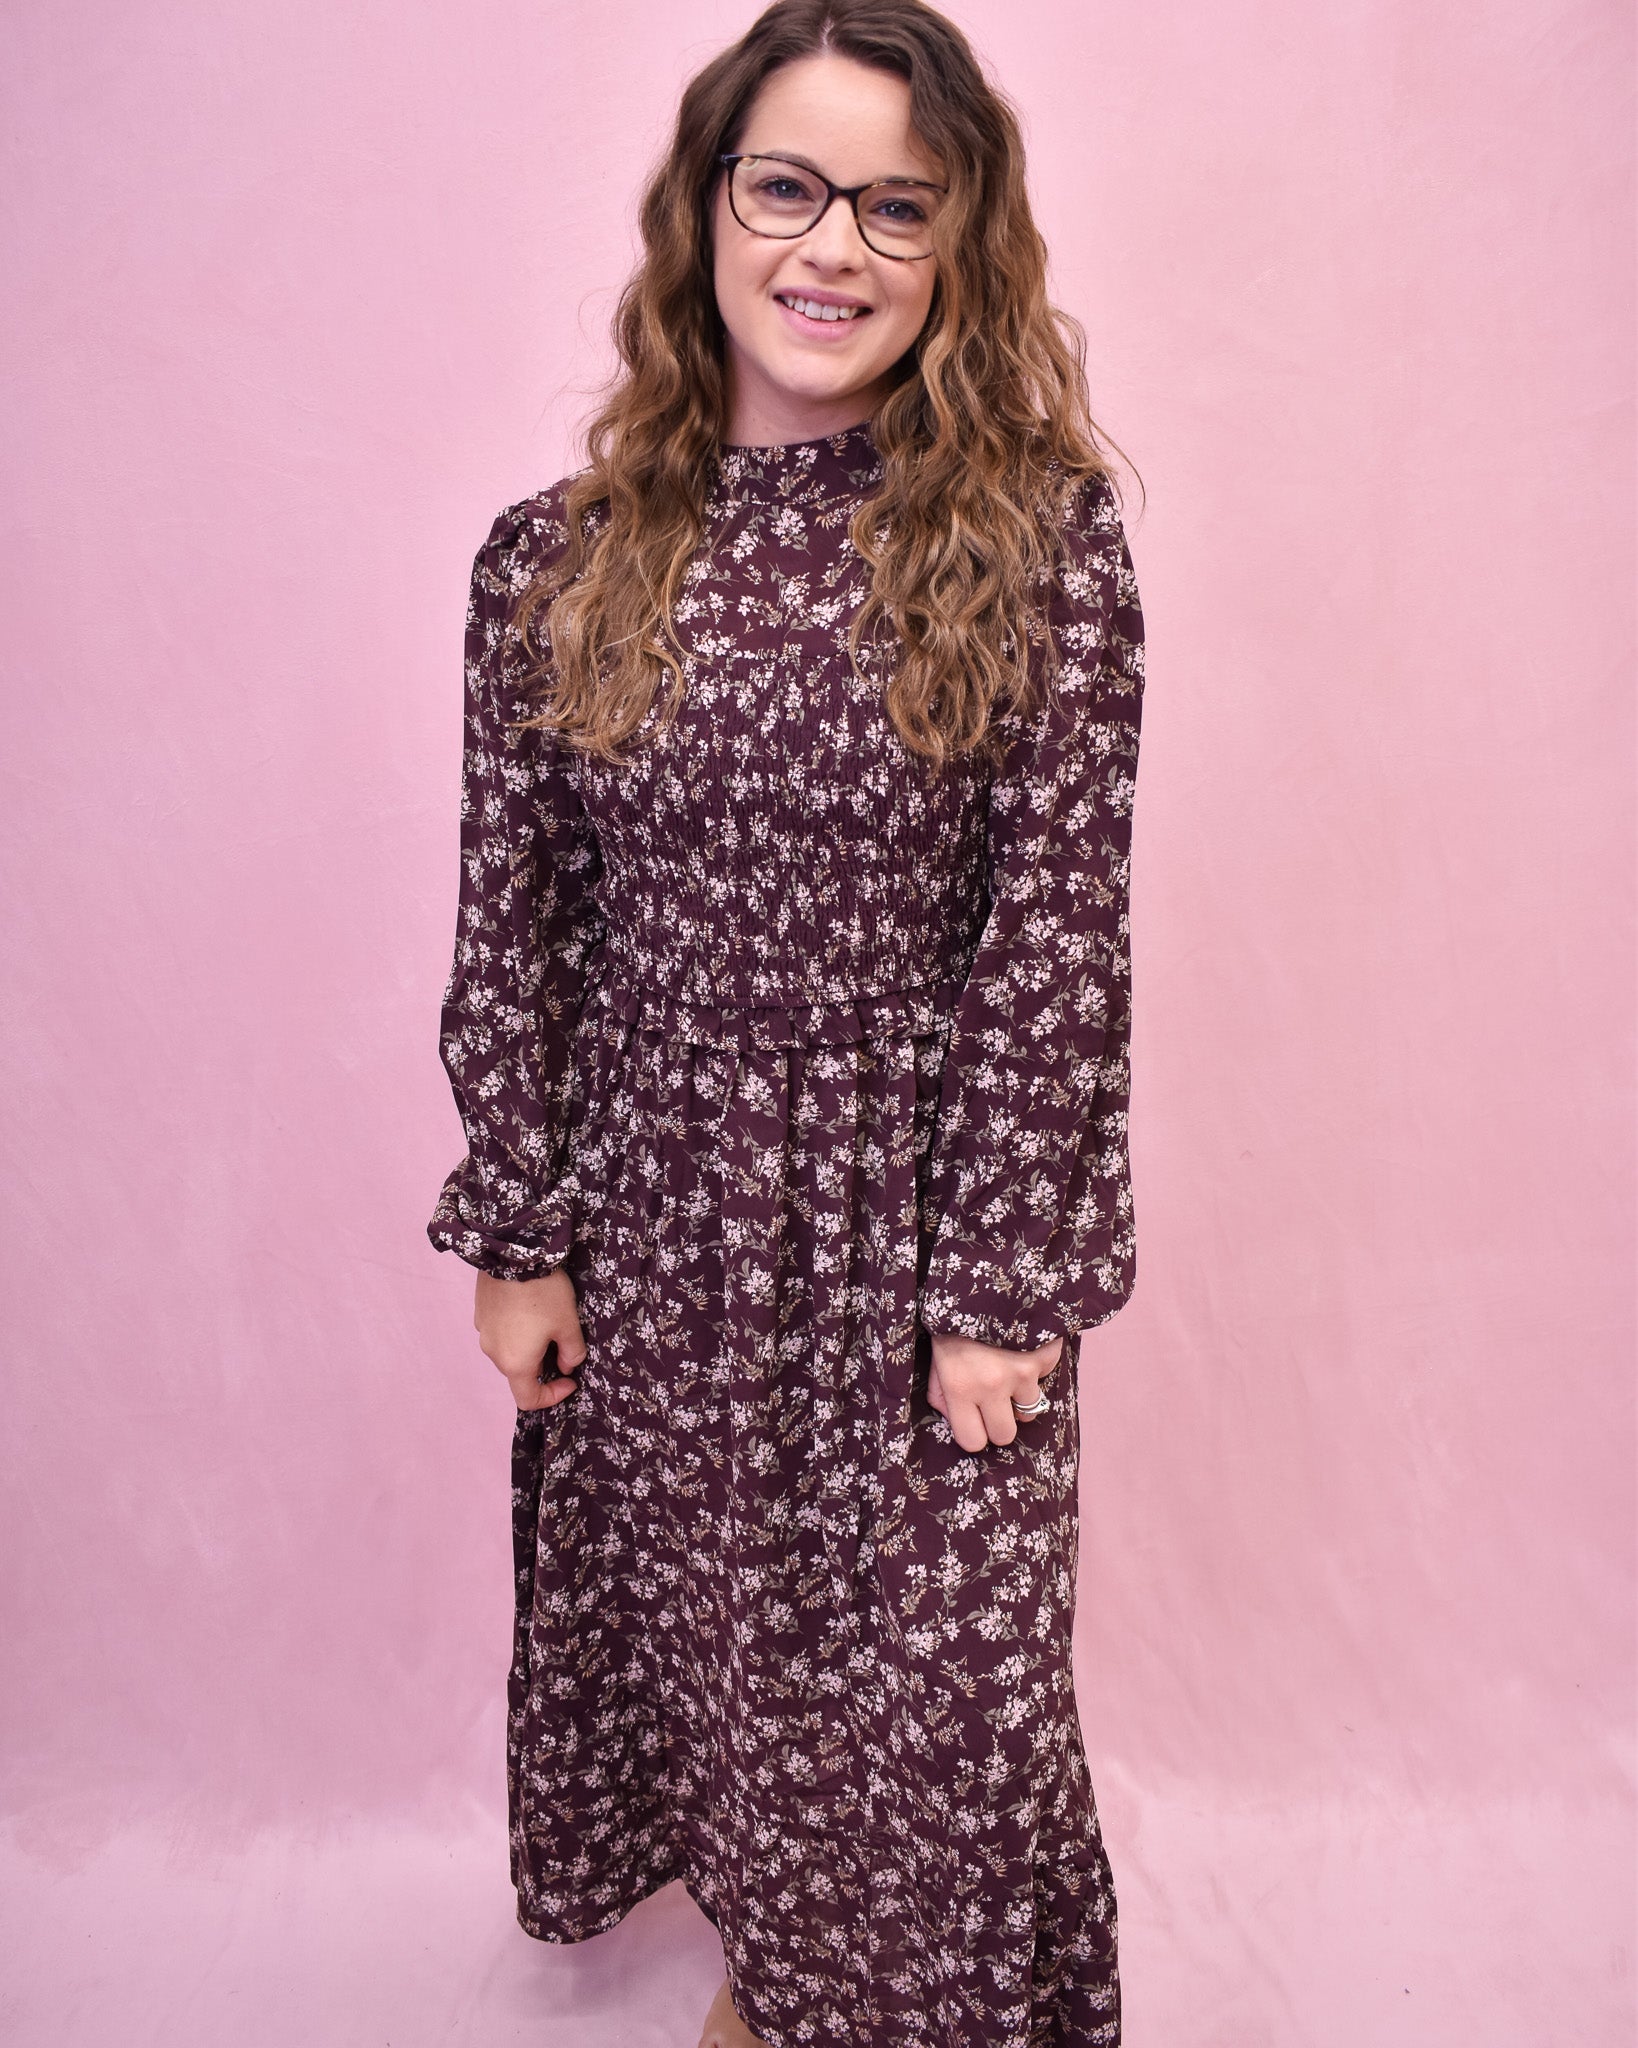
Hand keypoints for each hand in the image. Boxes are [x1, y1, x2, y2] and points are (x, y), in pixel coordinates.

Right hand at [473, 1267, 587, 1410]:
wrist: (513, 1251)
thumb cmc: (543, 1292)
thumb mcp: (568, 1323)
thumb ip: (572, 1352)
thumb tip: (567, 1365)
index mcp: (515, 1363)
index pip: (528, 1399)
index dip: (552, 1396)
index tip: (570, 1378)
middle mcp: (493, 1352)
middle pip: (518, 1373)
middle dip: (542, 1365)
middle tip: (562, 1343)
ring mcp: (483, 1330)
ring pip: (508, 1350)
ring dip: (527, 1346)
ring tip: (546, 1320)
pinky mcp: (480, 1311)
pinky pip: (500, 1330)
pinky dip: (515, 1329)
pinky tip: (529, 1306)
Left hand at [924, 1328, 1065, 1450]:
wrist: (985, 1274)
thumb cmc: (952, 1316)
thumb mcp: (935, 1353)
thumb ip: (939, 1391)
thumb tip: (952, 1417)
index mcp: (958, 1386)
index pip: (972, 1442)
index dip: (973, 1431)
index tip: (973, 1417)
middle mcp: (991, 1385)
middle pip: (1005, 1435)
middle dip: (999, 1420)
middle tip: (993, 1399)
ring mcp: (1022, 1372)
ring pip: (1030, 1411)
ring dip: (1020, 1396)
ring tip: (1008, 1370)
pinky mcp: (1045, 1356)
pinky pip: (1046, 1378)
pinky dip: (1037, 1367)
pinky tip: (1023, 1347)